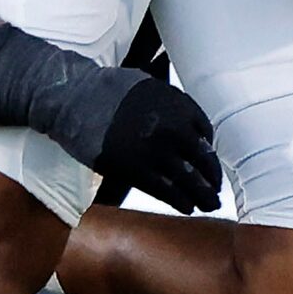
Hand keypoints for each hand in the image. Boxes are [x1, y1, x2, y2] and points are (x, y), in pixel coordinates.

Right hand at [88, 76, 223, 214]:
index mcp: (180, 105)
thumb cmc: (110, 90)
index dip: (209, 152)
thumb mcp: (150, 85)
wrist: (76, 99)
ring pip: (188, 180)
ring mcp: (156, 151)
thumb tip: (193, 130)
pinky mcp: (136, 170)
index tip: (209, 164)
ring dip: (202, 195)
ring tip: (208, 204)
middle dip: (212, 179)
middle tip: (216, 191)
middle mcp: (173, 129)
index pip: (207, 134)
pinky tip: (186, 207)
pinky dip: (179, 201)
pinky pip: (166, 191)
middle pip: (203, 160)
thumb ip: (173, 104)